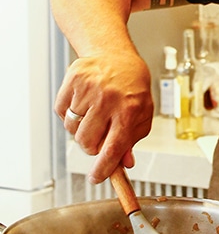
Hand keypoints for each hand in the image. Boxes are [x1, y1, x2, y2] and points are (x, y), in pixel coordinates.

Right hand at [55, 50, 153, 182]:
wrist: (115, 55)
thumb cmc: (131, 87)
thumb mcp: (142, 113)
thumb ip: (133, 139)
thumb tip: (124, 163)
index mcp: (129, 110)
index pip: (113, 148)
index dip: (104, 168)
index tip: (96, 178)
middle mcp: (108, 99)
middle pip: (87, 143)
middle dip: (92, 147)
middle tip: (99, 137)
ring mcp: (88, 89)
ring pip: (72, 130)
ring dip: (81, 130)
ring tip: (93, 116)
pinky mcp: (72, 81)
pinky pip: (61, 113)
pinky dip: (69, 115)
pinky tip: (83, 104)